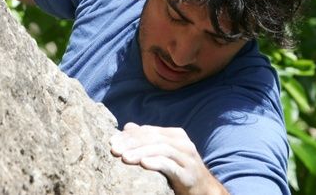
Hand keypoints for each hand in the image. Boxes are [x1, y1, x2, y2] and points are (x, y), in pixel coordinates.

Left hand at [110, 123, 228, 194]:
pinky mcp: (188, 173)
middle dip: (131, 143)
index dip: (129, 135)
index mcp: (175, 135)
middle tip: (114, 149)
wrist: (204, 190)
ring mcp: (187, 157)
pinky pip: (171, 166)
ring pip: (160, 150)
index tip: (111, 141)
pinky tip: (144, 164)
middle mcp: (182, 143)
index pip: (148, 131)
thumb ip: (148, 140)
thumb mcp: (164, 154)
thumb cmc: (180, 170)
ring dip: (140, 153)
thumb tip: (128, 127)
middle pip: (153, 138)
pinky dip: (156, 163)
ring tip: (124, 158)